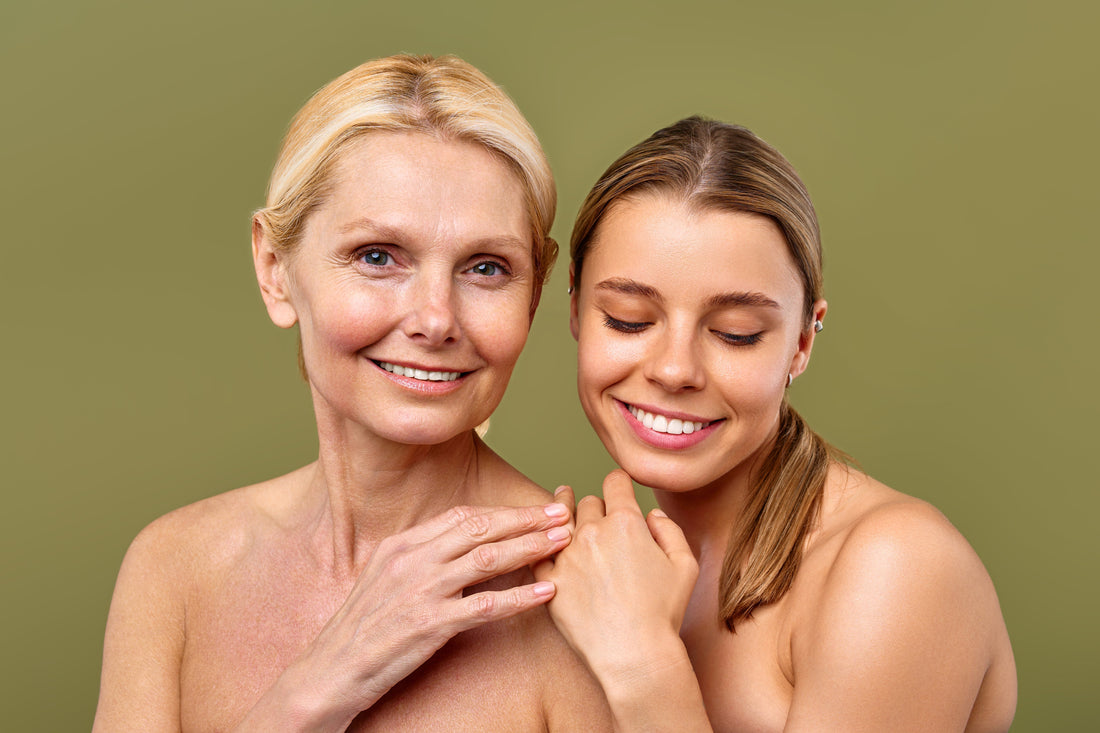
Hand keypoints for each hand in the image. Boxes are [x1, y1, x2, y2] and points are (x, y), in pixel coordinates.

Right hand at [244, 502, 571, 730]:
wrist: (328, 673)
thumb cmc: (360, 632)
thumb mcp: (383, 580)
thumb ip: (420, 560)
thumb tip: (462, 548)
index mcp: (401, 545)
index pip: (462, 516)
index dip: (503, 511)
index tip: (534, 508)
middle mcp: (411, 560)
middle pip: (480, 528)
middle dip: (525, 520)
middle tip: (562, 513)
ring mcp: (420, 591)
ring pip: (487, 559)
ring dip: (531, 548)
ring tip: (562, 542)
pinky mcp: (429, 625)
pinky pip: (485, 606)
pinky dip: (520, 597)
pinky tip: (546, 592)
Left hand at [534, 470, 697, 685]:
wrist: (634, 654)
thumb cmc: (664, 613)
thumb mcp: (685, 566)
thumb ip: (669, 531)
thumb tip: (651, 515)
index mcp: (626, 523)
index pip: (615, 483)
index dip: (618, 482)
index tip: (618, 485)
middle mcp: (593, 532)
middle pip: (587, 503)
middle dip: (595, 506)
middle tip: (598, 514)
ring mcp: (567, 556)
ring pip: (559, 522)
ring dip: (561, 510)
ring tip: (560, 499)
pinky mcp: (550, 581)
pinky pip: (538, 552)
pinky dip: (540, 542)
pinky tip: (540, 539)